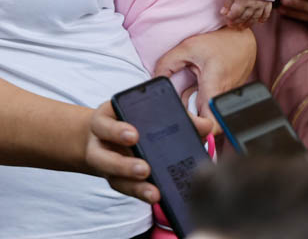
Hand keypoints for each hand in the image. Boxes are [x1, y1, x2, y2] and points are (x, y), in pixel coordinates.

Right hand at [84, 102, 215, 203]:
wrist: (103, 134)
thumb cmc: (132, 118)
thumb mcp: (147, 111)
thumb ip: (177, 116)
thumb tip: (206, 126)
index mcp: (108, 118)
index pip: (106, 123)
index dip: (118, 130)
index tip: (134, 135)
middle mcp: (101, 142)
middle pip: (104, 156)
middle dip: (125, 164)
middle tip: (145, 169)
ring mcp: (105, 162)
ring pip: (113, 177)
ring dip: (134, 184)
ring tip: (154, 191)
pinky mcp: (113, 178)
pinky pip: (123, 188)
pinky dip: (140, 193)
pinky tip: (155, 196)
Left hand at [155, 27, 255, 118]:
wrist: (242, 39)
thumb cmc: (219, 42)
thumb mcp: (187, 48)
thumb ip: (167, 64)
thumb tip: (155, 80)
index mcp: (214, 88)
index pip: (211, 125)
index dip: (198, 130)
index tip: (185, 123)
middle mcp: (223, 97)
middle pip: (209, 125)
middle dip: (194, 124)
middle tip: (182, 111)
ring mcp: (227, 99)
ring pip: (210, 116)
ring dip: (198, 113)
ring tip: (189, 97)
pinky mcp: (227, 97)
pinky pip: (213, 107)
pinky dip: (203, 104)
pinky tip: (198, 90)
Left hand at [221, 0, 271, 26]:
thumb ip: (228, 2)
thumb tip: (223, 13)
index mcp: (242, 1)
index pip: (235, 14)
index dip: (230, 19)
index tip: (227, 21)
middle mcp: (252, 5)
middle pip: (244, 17)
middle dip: (238, 22)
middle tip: (234, 25)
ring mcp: (261, 4)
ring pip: (255, 17)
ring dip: (249, 23)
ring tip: (243, 26)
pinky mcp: (268, 1)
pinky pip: (266, 13)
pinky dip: (262, 18)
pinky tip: (259, 22)